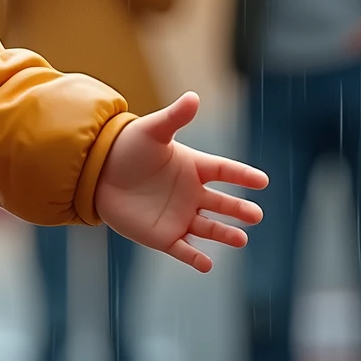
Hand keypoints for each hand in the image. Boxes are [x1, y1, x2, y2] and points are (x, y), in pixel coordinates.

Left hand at [93, 91, 265, 272]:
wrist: (98, 173)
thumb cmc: (128, 148)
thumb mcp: (152, 131)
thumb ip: (174, 118)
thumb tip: (193, 96)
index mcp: (195, 167)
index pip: (226, 171)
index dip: (243, 176)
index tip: (262, 181)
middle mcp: (192, 193)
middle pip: (223, 203)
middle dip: (240, 210)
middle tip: (256, 215)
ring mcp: (179, 216)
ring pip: (209, 228)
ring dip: (225, 234)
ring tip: (241, 239)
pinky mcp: (163, 236)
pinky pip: (183, 249)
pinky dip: (195, 258)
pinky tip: (207, 264)